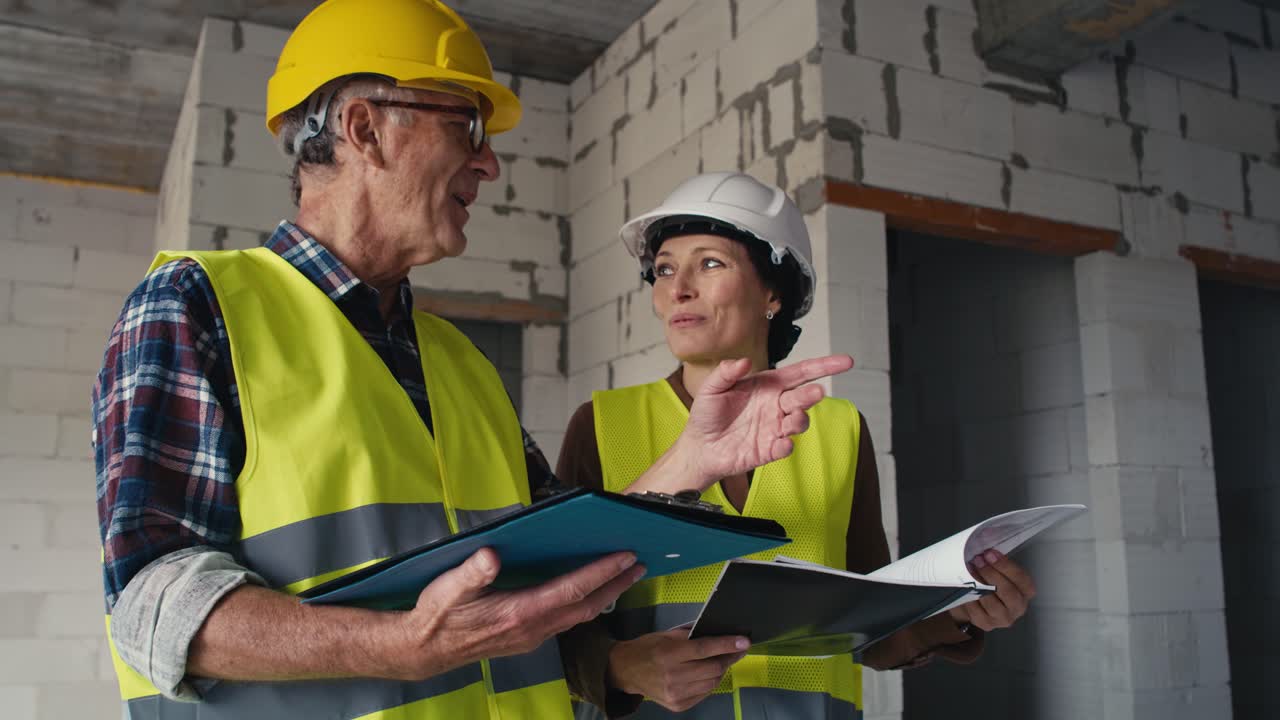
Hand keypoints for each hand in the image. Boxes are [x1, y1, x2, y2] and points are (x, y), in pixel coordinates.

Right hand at [396, 548, 644, 679]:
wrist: (425, 649)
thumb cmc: (438, 614)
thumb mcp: (449, 587)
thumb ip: (472, 572)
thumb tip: (491, 556)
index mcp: (520, 612)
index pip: (572, 589)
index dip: (601, 573)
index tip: (624, 557)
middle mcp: (532, 627)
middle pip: (586, 605)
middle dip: (615, 585)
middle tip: (640, 566)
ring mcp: (532, 636)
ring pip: (579, 616)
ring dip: (604, 596)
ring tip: (623, 577)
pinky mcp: (527, 638)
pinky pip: (566, 621)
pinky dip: (585, 605)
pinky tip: (588, 595)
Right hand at [607, 629, 748, 711]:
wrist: (625, 671)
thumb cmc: (647, 648)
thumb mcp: (666, 634)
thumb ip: (691, 634)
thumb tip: (717, 632)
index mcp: (669, 653)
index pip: (705, 649)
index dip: (727, 645)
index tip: (744, 641)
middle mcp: (673, 675)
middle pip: (713, 669)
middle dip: (728, 658)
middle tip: (736, 650)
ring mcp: (675, 694)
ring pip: (712, 683)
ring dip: (720, 670)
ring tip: (720, 661)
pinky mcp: (677, 706)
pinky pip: (704, 693)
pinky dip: (709, 683)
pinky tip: (706, 674)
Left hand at [680, 355, 854, 488]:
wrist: (699, 447)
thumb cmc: (708, 414)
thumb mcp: (712, 388)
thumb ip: (726, 373)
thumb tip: (742, 361)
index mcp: (768, 385)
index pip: (801, 373)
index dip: (823, 366)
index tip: (844, 362)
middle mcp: (776, 405)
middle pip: (803, 397)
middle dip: (812, 394)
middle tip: (816, 392)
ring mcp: (775, 427)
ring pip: (800, 421)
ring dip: (800, 420)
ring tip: (792, 419)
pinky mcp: (770, 449)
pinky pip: (785, 447)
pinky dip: (787, 446)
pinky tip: (782, 444)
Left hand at [948, 549, 1036, 631]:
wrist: (973, 603)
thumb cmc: (989, 582)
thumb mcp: (996, 571)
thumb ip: (995, 562)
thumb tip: (984, 548)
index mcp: (1025, 591)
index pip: (1022, 579)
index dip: (1005, 566)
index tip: (989, 554)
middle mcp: (1018, 607)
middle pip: (1009, 592)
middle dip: (992, 575)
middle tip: (978, 561)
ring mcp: (1003, 618)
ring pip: (993, 604)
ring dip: (979, 586)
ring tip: (969, 571)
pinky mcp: (987, 625)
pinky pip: (977, 612)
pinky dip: (970, 598)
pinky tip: (964, 587)